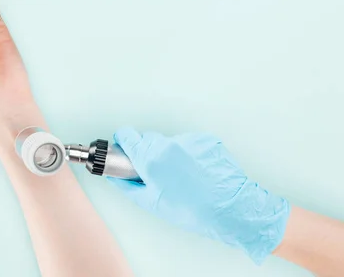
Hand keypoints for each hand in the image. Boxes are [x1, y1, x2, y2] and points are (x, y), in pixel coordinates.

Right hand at [109, 127, 290, 264]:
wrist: (230, 208)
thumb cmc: (194, 210)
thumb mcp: (152, 203)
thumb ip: (128, 186)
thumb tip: (116, 178)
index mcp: (150, 158)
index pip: (127, 135)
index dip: (123, 141)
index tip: (124, 146)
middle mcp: (168, 144)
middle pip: (147, 138)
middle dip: (146, 150)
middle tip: (154, 170)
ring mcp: (188, 140)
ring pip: (169, 141)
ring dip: (169, 153)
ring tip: (181, 176)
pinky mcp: (206, 140)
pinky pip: (189, 143)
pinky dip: (188, 154)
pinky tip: (195, 171)